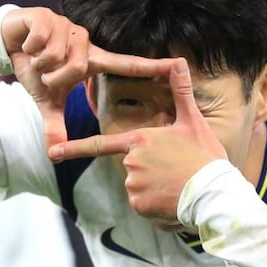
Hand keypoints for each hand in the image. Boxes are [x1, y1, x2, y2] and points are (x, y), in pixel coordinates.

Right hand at [1, 7, 174, 149]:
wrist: (11, 42)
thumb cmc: (36, 68)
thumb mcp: (47, 100)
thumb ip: (55, 124)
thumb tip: (54, 153)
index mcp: (91, 59)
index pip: (126, 64)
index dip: (151, 66)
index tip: (177, 65)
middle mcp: (85, 41)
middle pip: (76, 66)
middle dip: (54, 76)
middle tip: (45, 73)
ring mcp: (68, 27)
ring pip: (56, 55)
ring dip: (40, 62)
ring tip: (37, 57)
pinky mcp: (48, 17)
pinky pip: (40, 41)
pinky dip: (29, 48)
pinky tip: (29, 44)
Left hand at [46, 59, 227, 222]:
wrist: (214, 192)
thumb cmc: (204, 156)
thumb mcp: (193, 121)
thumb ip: (180, 91)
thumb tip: (179, 60)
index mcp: (138, 140)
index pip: (99, 144)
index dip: (73, 148)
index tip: (52, 152)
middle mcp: (130, 162)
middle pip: (130, 165)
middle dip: (148, 169)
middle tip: (174, 169)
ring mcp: (133, 184)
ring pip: (136, 186)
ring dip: (152, 187)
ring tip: (175, 183)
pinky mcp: (139, 205)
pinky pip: (141, 204)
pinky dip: (154, 203)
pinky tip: (171, 197)